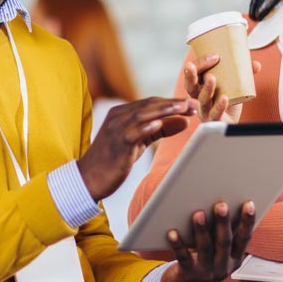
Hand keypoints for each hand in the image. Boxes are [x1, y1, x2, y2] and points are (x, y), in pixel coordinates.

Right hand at [77, 97, 196, 200]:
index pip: (150, 103)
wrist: (89, 178)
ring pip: (142, 114)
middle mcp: (117, 116)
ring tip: (182, 108)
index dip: (172, 102)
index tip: (191, 104)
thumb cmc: (114, 160)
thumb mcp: (139, 142)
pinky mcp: (116, 143)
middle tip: (193, 104)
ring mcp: (115, 128)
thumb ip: (160, 130)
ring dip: (164, 110)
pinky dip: (145, 126)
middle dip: (172, 104)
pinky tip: (159, 123)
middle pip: (149, 104)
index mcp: (121, 113)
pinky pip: (132, 132)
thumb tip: (184, 121)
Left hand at [159, 200, 254, 281]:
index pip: (244, 238)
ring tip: (198, 214)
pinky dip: (178, 244)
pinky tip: (172, 232)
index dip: (248, 222)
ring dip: (202, 230)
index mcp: (235, 259)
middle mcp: (223, 267)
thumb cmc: (204, 263)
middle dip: (223, 222)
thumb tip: (221, 206)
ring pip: (205, 248)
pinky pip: (183, 257)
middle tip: (221, 204)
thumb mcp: (218, 254)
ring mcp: (206, 272)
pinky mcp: (188, 274)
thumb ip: (222, 235)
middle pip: (224, 242)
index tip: (249, 204)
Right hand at [182, 55, 261, 123]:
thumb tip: (256, 64)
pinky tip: (224, 99)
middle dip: (189, 75)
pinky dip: (219, 106)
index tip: (214, 56)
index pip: (194, 73)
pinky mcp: (214, 120)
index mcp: (200, 87)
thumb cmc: (227, 102)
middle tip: (191, 66)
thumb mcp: (232, 84)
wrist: (230, 121)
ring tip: (211, 78)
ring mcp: (204, 110)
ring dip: (205, 88)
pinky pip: (214, 114)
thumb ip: (242, 74)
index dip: (200, 64)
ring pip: (201, 100)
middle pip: (190, 86)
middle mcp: (198, 98)